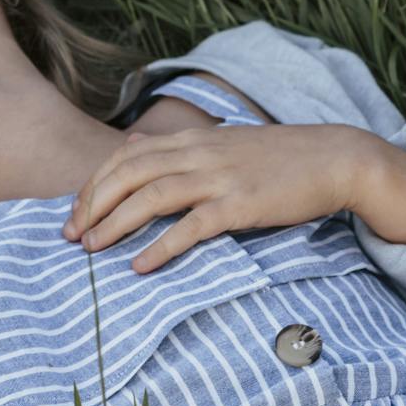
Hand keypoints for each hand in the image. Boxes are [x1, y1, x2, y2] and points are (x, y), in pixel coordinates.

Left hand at [63, 123, 405, 272]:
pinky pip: (191, 226)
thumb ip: (176, 146)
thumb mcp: (222, 141)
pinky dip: (160, 246)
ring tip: (92, 250)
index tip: (73, 215)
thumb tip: (133, 142)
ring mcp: (220, 177)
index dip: (93, 185)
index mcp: (191, 140)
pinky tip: (140, 266)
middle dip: (92, 206)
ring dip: (116, 224)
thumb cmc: (277, 157)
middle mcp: (199, 153)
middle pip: (128, 174)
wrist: (335, 158)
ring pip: (151, 197)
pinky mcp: (241, 204)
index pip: (125, 157)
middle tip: (71, 237)